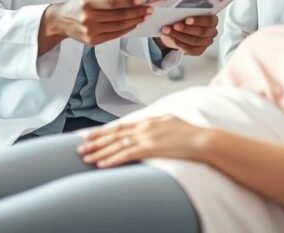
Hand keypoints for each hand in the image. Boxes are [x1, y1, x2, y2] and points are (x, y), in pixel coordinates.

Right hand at [45, 0, 151, 46]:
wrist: (62, 21)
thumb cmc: (77, 4)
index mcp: (87, 3)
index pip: (112, 3)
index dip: (128, 2)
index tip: (140, 0)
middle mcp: (88, 18)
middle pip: (118, 16)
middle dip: (136, 12)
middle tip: (148, 9)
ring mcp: (91, 31)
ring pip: (118, 27)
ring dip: (134, 21)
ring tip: (144, 16)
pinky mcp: (93, 40)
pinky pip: (114, 35)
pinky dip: (126, 30)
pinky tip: (133, 24)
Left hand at [78, 116, 212, 167]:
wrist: (202, 140)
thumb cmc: (190, 133)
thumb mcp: (171, 121)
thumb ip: (157, 122)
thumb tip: (150, 123)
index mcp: (148, 120)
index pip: (120, 126)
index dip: (103, 131)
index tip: (90, 135)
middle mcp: (144, 127)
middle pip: (114, 134)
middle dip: (95, 141)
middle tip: (80, 147)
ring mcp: (146, 137)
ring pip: (116, 145)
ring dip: (99, 151)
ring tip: (85, 157)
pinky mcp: (150, 148)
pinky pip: (126, 155)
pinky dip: (112, 159)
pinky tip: (102, 164)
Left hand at [157, 15, 217, 55]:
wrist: (177, 30)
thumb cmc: (183, 18)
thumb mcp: (184, 12)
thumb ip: (185, 9)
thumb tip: (177, 8)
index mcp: (212, 19)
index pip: (210, 20)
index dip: (198, 21)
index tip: (187, 20)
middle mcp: (211, 31)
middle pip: (202, 32)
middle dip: (187, 29)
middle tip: (175, 25)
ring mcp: (206, 42)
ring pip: (194, 41)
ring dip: (179, 36)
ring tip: (168, 30)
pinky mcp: (199, 50)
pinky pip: (189, 49)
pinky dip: (178, 43)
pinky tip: (170, 37)